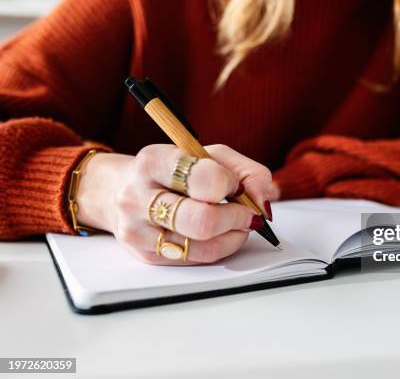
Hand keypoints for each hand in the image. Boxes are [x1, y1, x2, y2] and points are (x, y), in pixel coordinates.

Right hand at [75, 144, 274, 264]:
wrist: (118, 190)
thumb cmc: (173, 171)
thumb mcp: (208, 155)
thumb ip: (246, 171)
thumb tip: (265, 200)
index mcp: (154, 161)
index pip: (204, 178)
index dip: (231, 184)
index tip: (234, 185)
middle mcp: (138, 195)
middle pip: (202, 220)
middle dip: (237, 218)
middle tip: (248, 213)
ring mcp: (138, 229)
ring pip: (201, 245)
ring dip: (233, 235)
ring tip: (238, 223)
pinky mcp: (145, 254)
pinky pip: (195, 259)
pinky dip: (220, 248)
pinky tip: (222, 235)